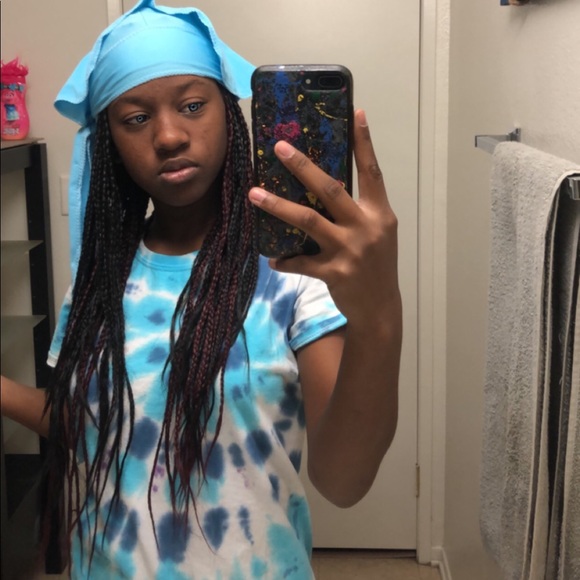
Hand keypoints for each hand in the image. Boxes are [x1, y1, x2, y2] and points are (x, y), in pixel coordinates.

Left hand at [248, 109, 399, 329]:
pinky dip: (284, 260)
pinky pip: (300, 262)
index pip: (372, 171)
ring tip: (254, 193)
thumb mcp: (378, 234)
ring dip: (277, 206)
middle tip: (279, 147)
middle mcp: (366, 227)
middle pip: (330, 189)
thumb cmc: (377, 266)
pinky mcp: (334, 273)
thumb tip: (326, 186)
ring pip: (307, 221)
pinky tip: (273, 259)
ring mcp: (350, 250)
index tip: (356, 112)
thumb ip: (359, 211)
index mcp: (380, 214)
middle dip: (302, 166)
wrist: (380, 308)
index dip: (364, 142)